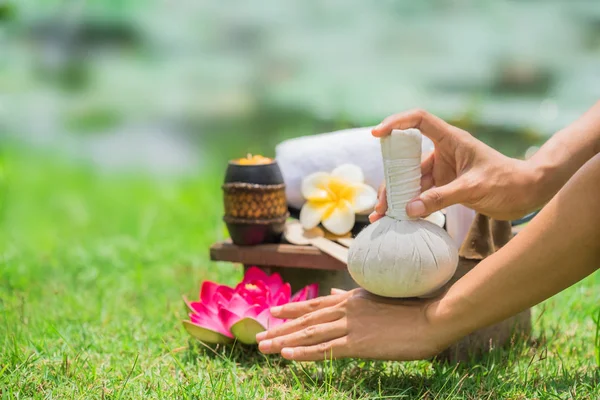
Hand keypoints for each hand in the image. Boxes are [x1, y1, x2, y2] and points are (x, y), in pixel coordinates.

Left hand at [255, 289, 457, 360]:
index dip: (292, 309)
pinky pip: (325, 349)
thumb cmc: (410, 308)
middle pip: (305, 320)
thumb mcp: (378, 297)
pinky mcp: (358, 344)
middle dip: (280, 328)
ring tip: (264, 347)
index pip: (315, 304)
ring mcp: (350, 326)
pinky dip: (303, 353)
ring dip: (284, 341)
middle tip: (259, 336)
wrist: (431, 317)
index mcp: (351, 298)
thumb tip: (336, 292)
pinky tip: (287, 355)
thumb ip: (353, 297)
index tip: (273, 313)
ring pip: (309, 334)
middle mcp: (346, 309)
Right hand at [369, 109, 541, 220]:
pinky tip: (399, 219)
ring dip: (397, 198)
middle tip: (381, 203)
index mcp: (450, 140)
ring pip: (411, 181)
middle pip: (406, 160)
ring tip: (383, 216)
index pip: (418, 120)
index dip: (396, 122)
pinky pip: (422, 195)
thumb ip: (441, 198)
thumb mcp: (473, 189)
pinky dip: (410, 206)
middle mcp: (443, 153)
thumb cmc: (508, 182)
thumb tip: (408, 209)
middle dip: (390, 181)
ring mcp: (443, 171)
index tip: (377, 135)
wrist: (527, 195)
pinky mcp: (445, 187)